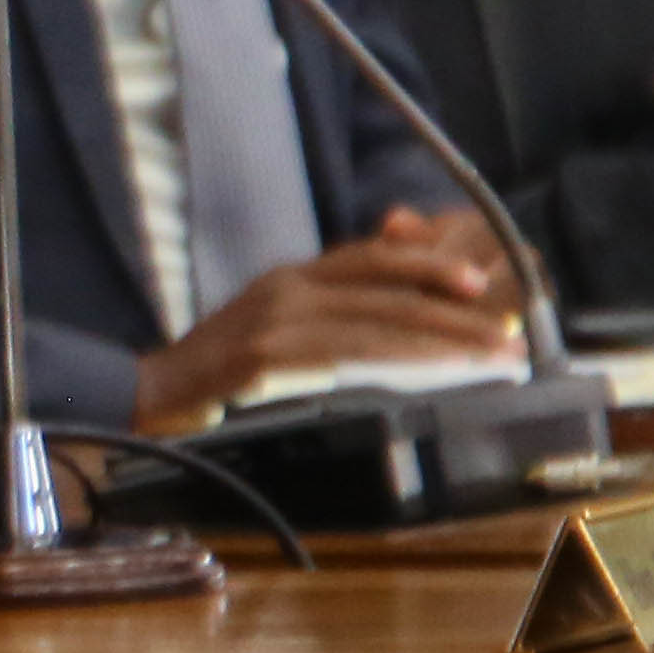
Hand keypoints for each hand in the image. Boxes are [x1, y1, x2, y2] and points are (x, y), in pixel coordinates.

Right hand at [132, 212, 523, 429]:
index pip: (370, 258)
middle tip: (506, 332)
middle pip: (386, 289)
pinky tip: (433, 375)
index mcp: (288, 278)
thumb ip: (323, 316)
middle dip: (454, 310)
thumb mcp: (270, 327)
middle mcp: (285, 290)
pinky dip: (400, 364)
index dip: (428, 265)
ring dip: (443, 341)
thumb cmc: (215, 370)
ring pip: (377, 323)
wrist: (148, 394)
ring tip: (491, 357)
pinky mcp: (264, 360)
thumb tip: (391, 321)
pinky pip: (348, 358)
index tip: (479, 284)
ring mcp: (273, 324)